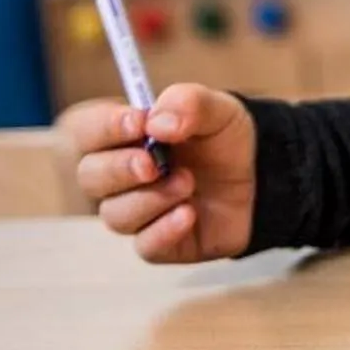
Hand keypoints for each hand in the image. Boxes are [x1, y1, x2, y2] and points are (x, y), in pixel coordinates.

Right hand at [59, 81, 256, 262]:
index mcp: (123, 137)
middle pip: (90, 176)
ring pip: (116, 214)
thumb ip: (188, 104)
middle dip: (119, 168)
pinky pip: (146, 245)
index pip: (87, 131)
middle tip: (152, 163)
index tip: (138, 122)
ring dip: (152, 198)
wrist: (262, 176)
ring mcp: (138, 212)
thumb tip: (156, 123)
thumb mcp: (218, 109)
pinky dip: (165, 230)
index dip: (103, 127)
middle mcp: (120, 176)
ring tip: (188, 182)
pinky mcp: (159, 242)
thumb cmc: (224, 141)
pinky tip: (189, 213)